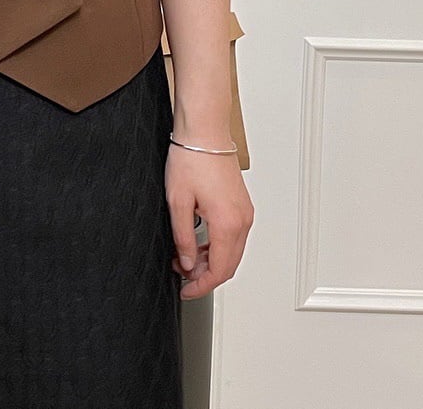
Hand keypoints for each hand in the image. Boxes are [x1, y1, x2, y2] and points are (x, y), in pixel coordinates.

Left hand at [165, 139, 253, 299]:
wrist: (204, 132)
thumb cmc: (191, 159)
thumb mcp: (178, 202)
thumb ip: (184, 238)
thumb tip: (187, 263)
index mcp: (228, 223)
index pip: (219, 270)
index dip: (201, 285)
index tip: (185, 290)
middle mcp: (242, 220)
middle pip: (229, 264)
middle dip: (205, 275)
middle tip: (181, 277)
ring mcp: (244, 212)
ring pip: (231, 251)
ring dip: (210, 260)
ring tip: (184, 258)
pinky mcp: (241, 204)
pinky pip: (233, 236)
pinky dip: (216, 245)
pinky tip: (197, 242)